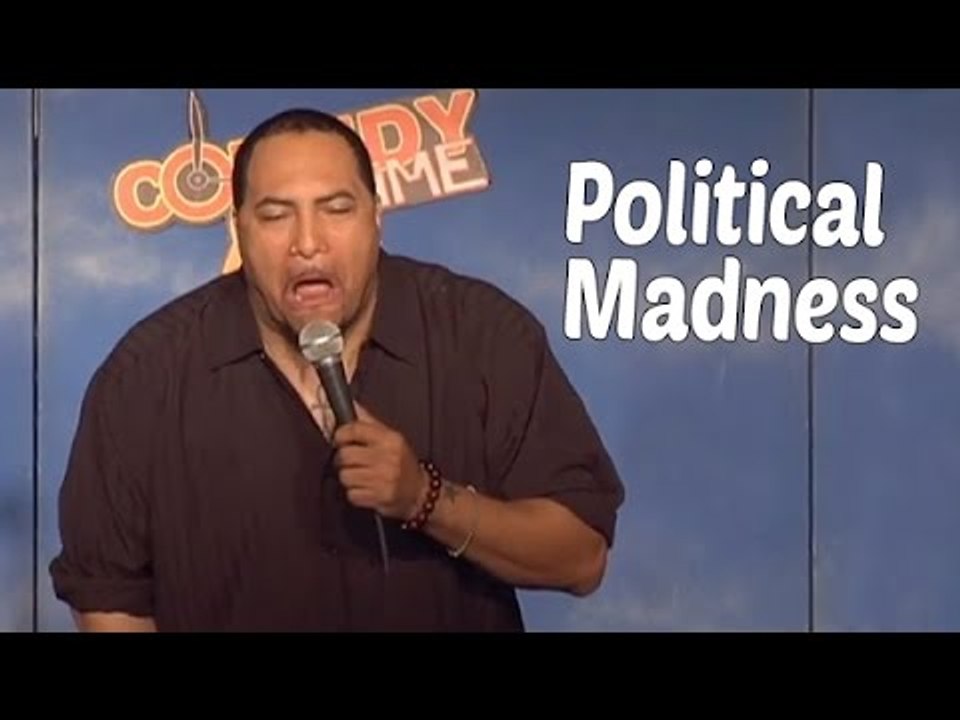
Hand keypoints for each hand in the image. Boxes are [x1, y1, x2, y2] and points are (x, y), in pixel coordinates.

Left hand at [331, 403, 426, 519]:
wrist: (420, 491)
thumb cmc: (402, 462)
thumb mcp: (391, 438)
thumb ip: (368, 421)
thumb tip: (352, 404)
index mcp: (390, 439)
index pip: (355, 430)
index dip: (341, 435)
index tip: (340, 439)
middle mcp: (388, 457)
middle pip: (345, 455)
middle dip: (344, 460)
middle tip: (352, 462)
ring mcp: (384, 478)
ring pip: (345, 476)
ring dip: (349, 478)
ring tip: (360, 476)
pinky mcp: (379, 497)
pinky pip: (351, 494)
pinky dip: (355, 494)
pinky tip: (366, 489)